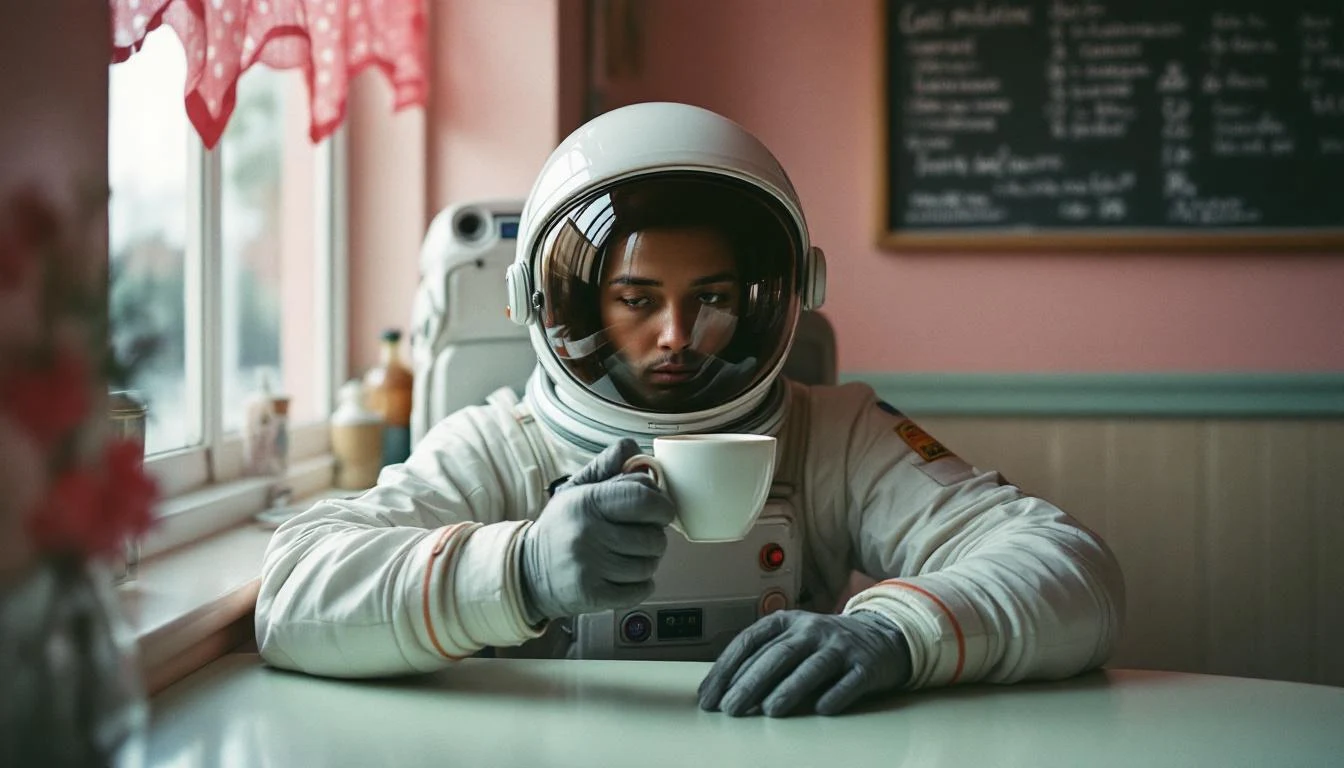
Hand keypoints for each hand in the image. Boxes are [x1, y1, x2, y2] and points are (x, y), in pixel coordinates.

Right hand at [519, 438, 675, 622]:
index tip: (659, 510)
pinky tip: (624, 576)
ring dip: (646, 562)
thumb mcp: (577, 489)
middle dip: (655, 537)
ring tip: (627, 556)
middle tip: (640, 536)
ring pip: (649, 566)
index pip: (644, 498)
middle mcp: (587, 532)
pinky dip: (640, 585)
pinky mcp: (592, 595)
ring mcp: (589, 566)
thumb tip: (633, 448)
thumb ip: (607, 467)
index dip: (662, 505)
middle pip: (654, 537)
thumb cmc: (562, 526)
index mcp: (587, 501)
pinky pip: (641, 591)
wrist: (528, 571)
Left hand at [698, 610, 911, 716]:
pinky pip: (848, 682)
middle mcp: (812, 630)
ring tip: (770, 711)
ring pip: (811, 667)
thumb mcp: (792, 640)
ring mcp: (840, 646)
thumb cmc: (825, 644)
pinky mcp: (865, 666)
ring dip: (789, 689)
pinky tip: (821, 709)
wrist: (881, 636)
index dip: (726, 669)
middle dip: (750, 683)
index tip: (710, 695)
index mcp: (787, 622)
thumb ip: (763, 658)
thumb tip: (724, 690)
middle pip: (777, 656)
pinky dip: (834, 695)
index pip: (749, 642)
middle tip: (730, 708)